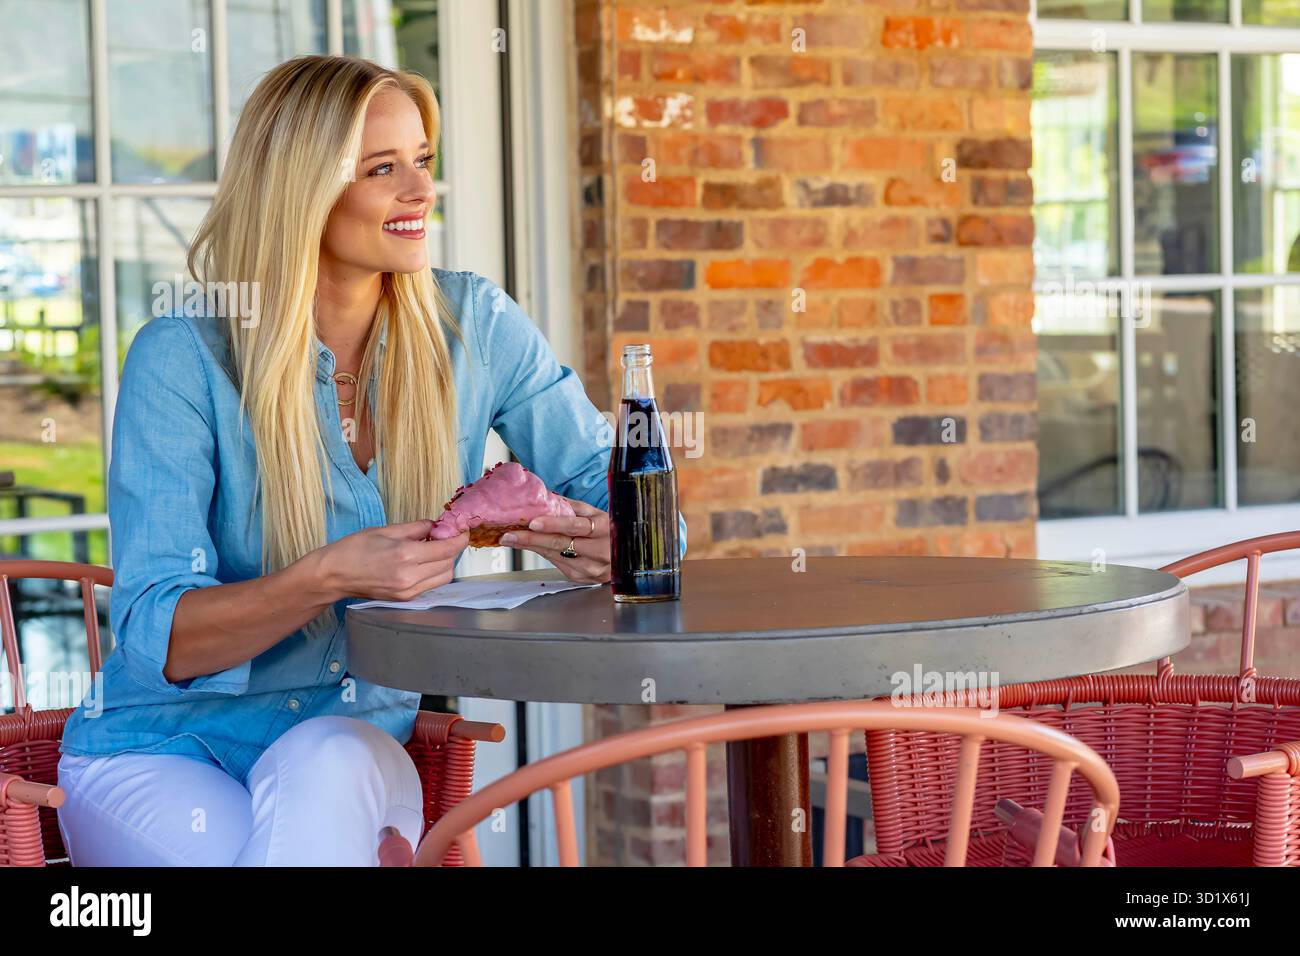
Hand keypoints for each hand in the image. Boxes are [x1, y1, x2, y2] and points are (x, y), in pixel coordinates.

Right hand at [313, 519, 469, 601]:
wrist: (334, 574)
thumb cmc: (354, 549)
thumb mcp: (387, 530)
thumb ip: (417, 528)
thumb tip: (437, 526)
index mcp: (405, 556)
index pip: (447, 549)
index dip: (459, 539)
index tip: (462, 531)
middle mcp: (409, 577)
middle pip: (449, 564)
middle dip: (452, 550)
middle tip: (446, 537)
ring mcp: (407, 591)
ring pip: (443, 577)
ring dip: (445, 563)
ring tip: (433, 550)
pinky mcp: (404, 598)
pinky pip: (430, 585)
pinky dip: (434, 573)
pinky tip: (423, 562)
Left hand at [499, 497, 609, 584]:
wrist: (630, 555)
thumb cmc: (610, 530)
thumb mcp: (596, 514)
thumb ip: (572, 507)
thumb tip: (545, 498)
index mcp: (603, 529)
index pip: (574, 526)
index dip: (553, 524)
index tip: (532, 523)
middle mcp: (600, 551)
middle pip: (561, 544)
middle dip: (531, 539)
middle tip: (509, 535)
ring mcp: (593, 568)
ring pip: (556, 556)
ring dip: (533, 548)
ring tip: (513, 539)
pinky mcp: (585, 579)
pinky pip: (559, 565)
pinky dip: (544, 555)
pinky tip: (532, 547)